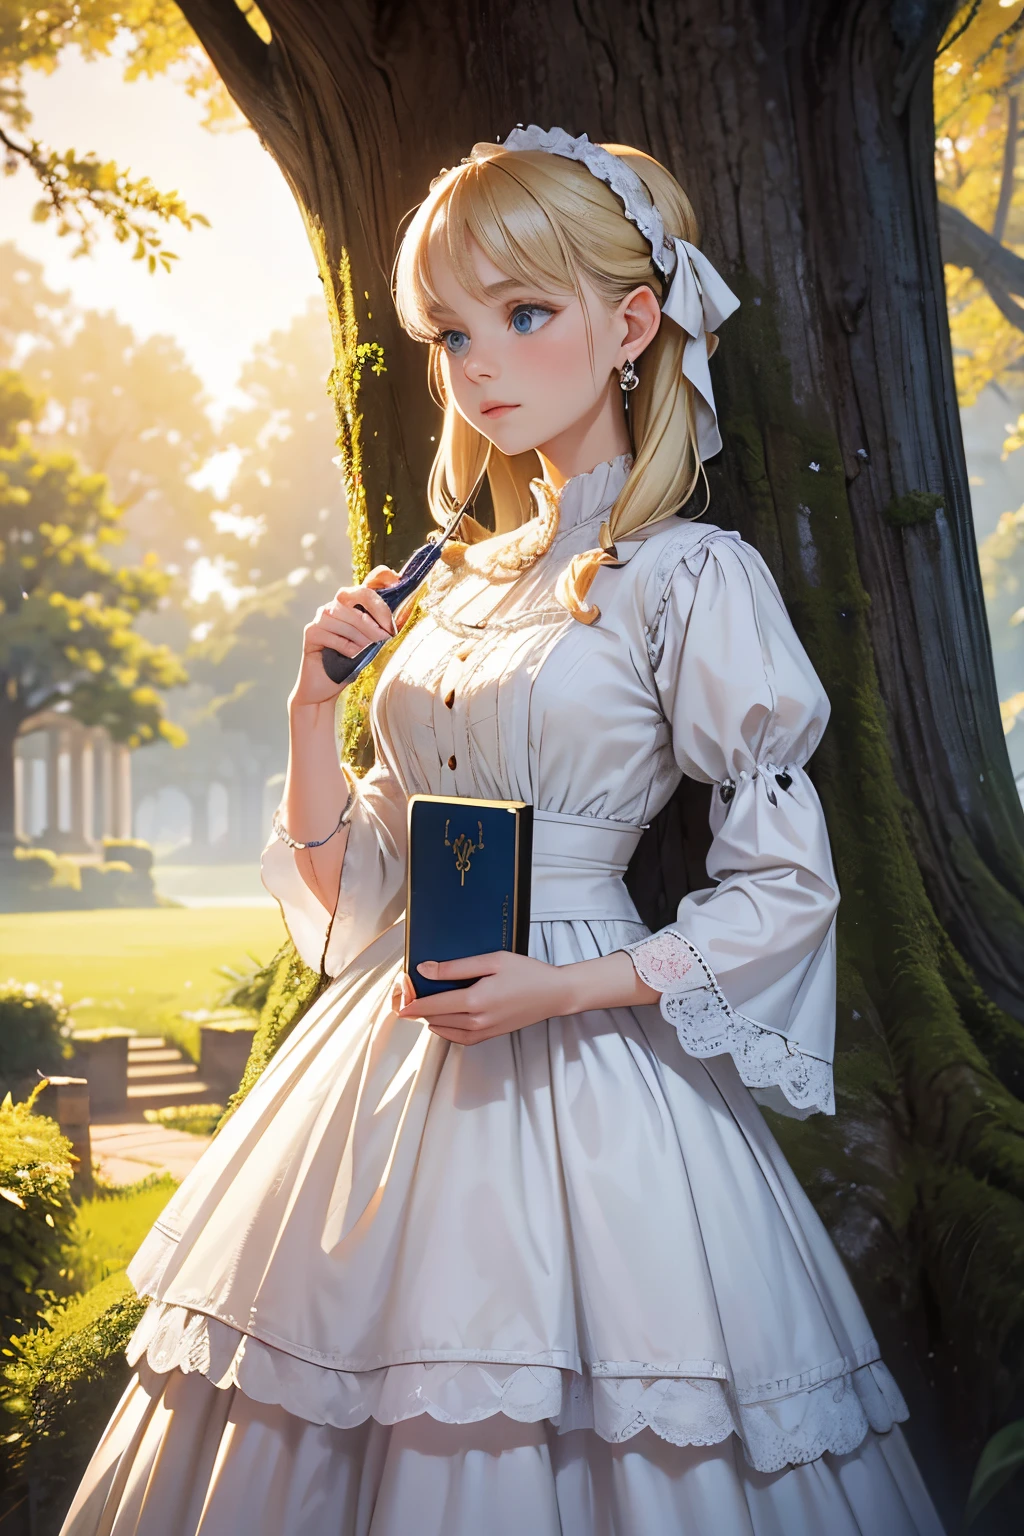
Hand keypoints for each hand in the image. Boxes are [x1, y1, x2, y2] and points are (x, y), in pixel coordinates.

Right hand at [291, 566, 399, 706]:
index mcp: (352, 604)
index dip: (383, 578)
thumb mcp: (374, 644)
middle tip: (388, 635)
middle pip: (358, 595)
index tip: (398, 582)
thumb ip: (385, 627)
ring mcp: (321, 617)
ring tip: (367, 651)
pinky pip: (336, 638)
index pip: (368, 582)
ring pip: (348, 619)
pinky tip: (350, 658)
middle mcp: (335, 605)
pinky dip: (348, 650)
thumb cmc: (351, 664)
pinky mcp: (311, 632)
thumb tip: (408, 611)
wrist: (325, 689)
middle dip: (378, 614)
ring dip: (363, 638)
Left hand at [394, 952, 572, 1043]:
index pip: (432, 1005)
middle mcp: (477, 1020)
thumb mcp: (492, 960)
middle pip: (436, 1018)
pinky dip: (447, 1031)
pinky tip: (443, 1021)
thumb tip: (426, 970)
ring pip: (445, 1030)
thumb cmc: (527, 973)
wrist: (554, 994)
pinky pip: (460, 1039)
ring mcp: (484, 1031)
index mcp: (475, 1000)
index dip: (411, 1003)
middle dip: (419, 1009)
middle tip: (408, 997)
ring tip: (423, 1006)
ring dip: (431, 1019)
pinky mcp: (491, 1035)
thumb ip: (456, 967)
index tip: (398, 1000)